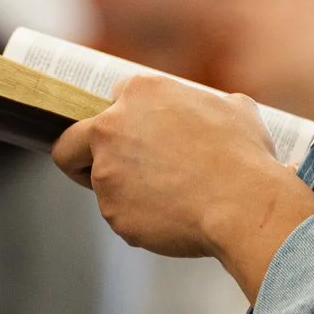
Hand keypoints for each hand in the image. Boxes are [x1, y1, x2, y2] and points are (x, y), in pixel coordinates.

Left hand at [51, 75, 313, 296]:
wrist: (244, 204)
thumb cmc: (244, 156)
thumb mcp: (234, 109)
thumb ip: (207, 105)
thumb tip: (216, 110)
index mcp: (140, 92)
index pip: (112, 101)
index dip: (125, 120)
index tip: (131, 136)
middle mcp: (112, 127)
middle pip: (70, 142)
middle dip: (79, 156)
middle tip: (105, 171)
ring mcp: (107, 172)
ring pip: (101, 185)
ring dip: (126, 192)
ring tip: (170, 199)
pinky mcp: (112, 211)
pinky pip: (121, 216)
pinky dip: (141, 220)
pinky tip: (174, 218)